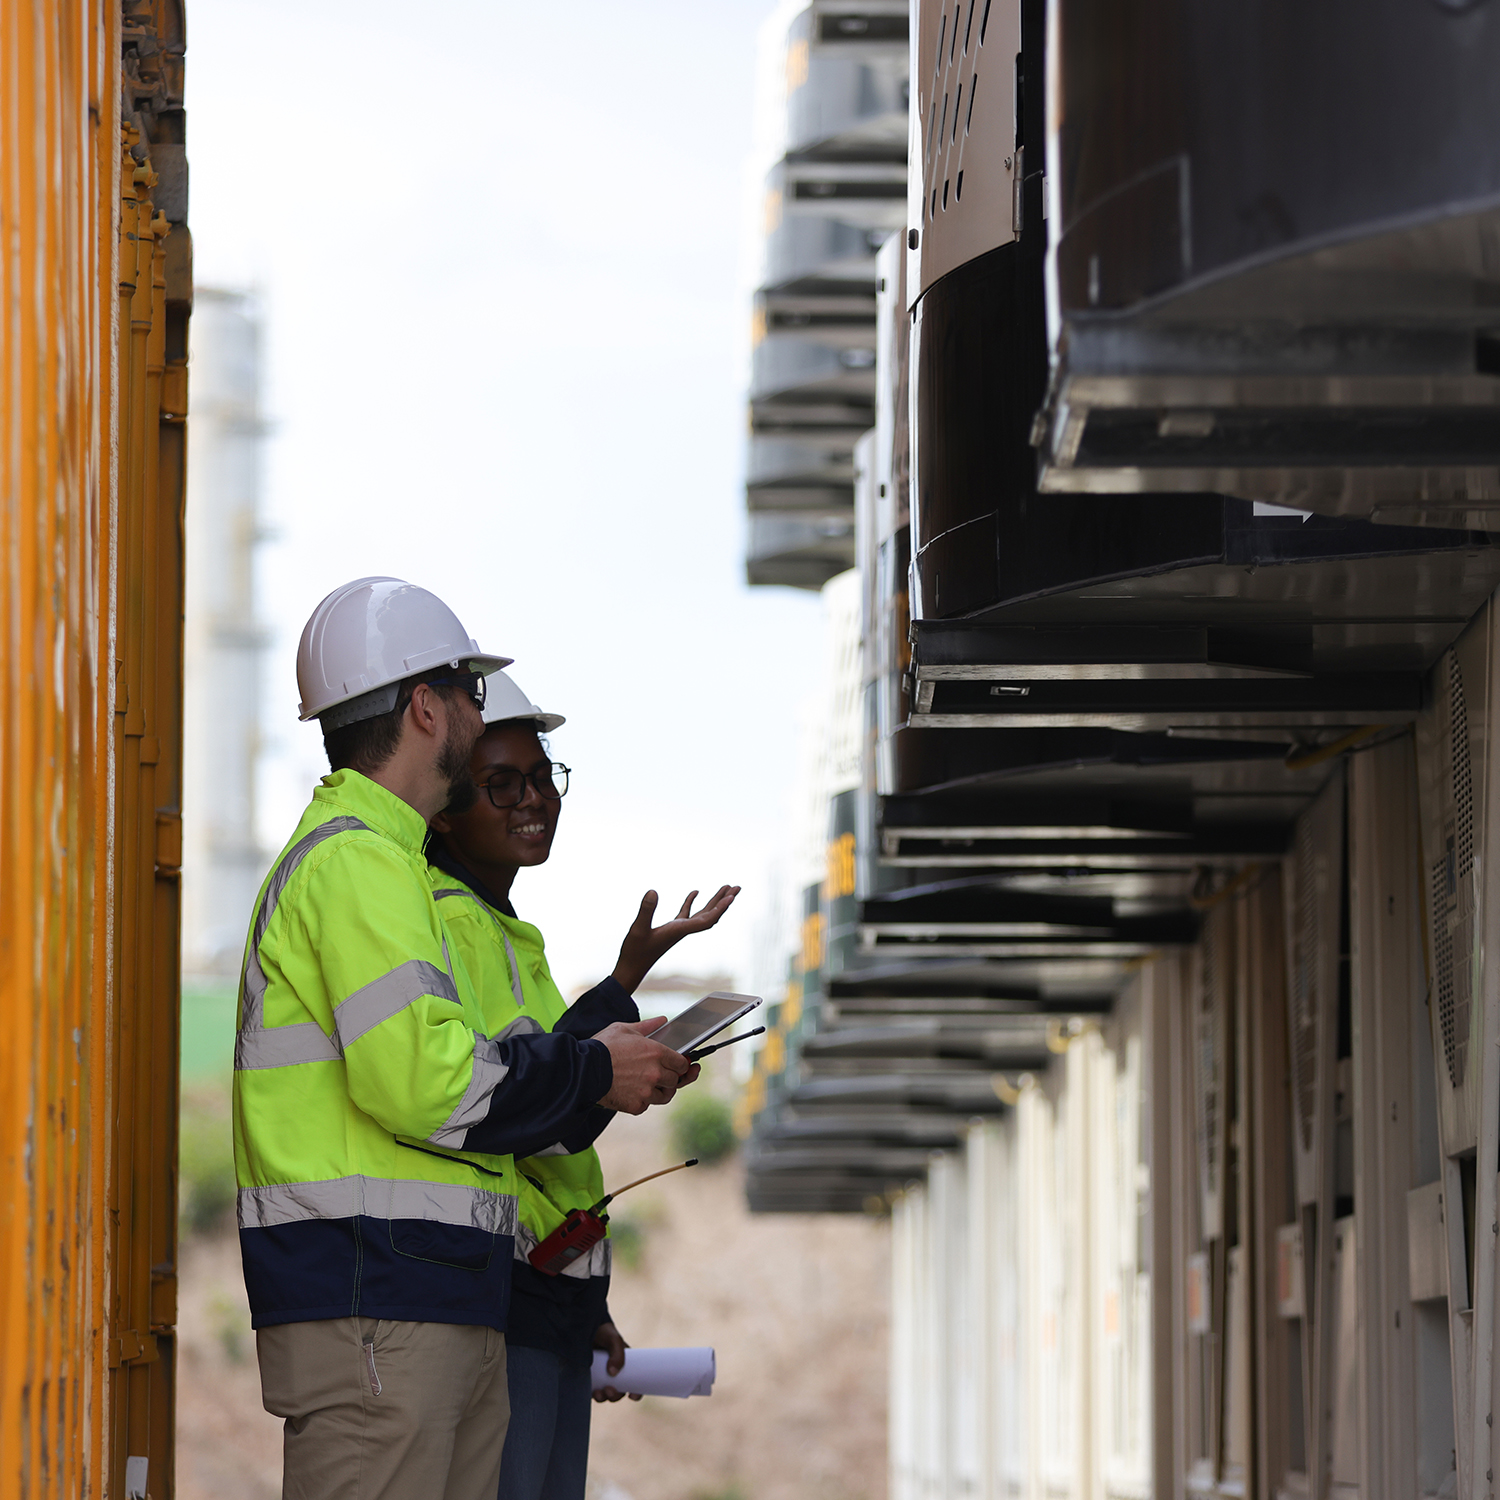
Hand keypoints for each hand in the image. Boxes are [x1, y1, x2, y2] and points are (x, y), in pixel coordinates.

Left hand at [592, 1321, 642, 1402]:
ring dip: (604, 1397)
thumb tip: (613, 1373)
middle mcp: (614, 1373)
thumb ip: (617, 1354)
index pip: (635, 1383)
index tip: (632, 1396)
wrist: (584, 1327)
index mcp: (625, 1365)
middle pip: (619, 1392)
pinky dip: (593, 1395)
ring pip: (605, 1395)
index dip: (636, 1392)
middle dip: (616, 1396)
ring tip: (599, 1392)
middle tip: (609, 1390)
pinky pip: (593, 1392)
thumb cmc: (603, 1332)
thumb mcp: (613, 1339)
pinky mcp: (589, 1379)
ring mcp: (601, 1377)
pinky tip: (592, 1391)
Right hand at [594, 1019, 690, 1112]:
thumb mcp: (625, 1029)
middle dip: (671, 1077)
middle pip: (675, 1080)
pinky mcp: (636, 1106)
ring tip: (649, 1084)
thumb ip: (648, 1026)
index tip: (681, 1065)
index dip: (682, 1064)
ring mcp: (646, 1092)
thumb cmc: (602, 1047)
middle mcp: (655, 1074)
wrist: (583, 1069)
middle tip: (664, 1075)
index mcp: (656, 1053)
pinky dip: (642, 1100)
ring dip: (660, 1090)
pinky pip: (646, 1105)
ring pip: (664, 1096)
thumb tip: (663, 1020)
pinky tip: (634, 1091)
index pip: (682, 1063)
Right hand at [611, 885, 740, 994]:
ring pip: (702, 914)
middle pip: (711, 915)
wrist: (631, 969)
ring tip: (727, 887)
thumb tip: (652, 891)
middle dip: (725, 902)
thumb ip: (646, 911)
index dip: (720, 909)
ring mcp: (678, 930)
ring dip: (715, 901)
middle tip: (737, 887)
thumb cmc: (635, 952)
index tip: (731, 897)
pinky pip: (687, 914)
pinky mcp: (671, 929)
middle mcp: (683, 930)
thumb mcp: (637, 929)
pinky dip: (692, 902)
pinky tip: (695, 891)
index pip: (706, 920)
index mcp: (679, 931)